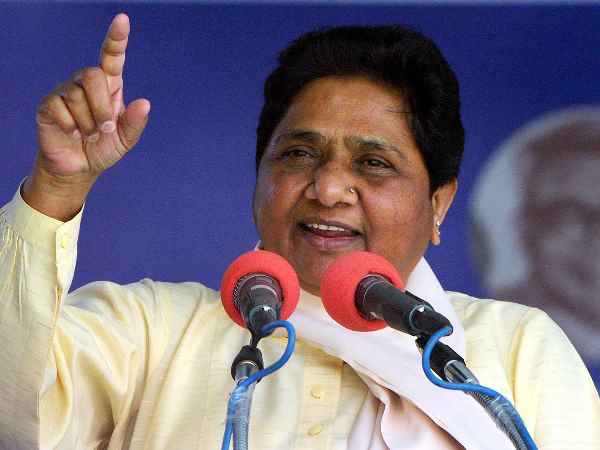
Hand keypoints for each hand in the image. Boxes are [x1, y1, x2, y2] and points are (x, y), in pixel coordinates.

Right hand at [23, 14, 149, 220]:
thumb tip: (145, 103)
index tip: (122, 19)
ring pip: (77, 94)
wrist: (79, 168)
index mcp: (110, 87)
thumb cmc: (102, 149)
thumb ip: (135, 123)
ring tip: (87, 135)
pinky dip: (71, 127)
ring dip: (87, 122)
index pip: (112, 57)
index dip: (116, 38)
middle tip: (104, 129)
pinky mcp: (49, 104)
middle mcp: (87, 84)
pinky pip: (60, 108)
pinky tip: (72, 134)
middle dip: (101, 106)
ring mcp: (66, 92)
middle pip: (93, 75)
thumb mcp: (125, 139)